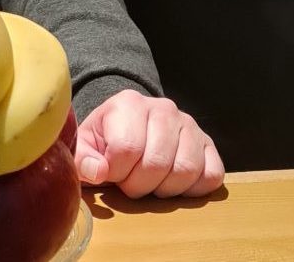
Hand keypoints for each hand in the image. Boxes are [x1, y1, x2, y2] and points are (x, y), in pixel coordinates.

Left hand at [75, 90, 223, 198]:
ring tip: (151, 182)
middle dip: (138, 185)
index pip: (126, 149)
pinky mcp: (208, 144)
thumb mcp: (85, 145)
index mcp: (130, 104)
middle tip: (130, 182)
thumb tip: (99, 172)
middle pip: (156, 163)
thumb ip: (82, 159)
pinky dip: (193, 189)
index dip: (116, 172)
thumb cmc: (106, 140)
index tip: (110, 173)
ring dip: (164, 189)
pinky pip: (212, 175)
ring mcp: (189, 125)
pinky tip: (173, 183)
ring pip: (185, 171)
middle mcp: (164, 109)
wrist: (131, 127)